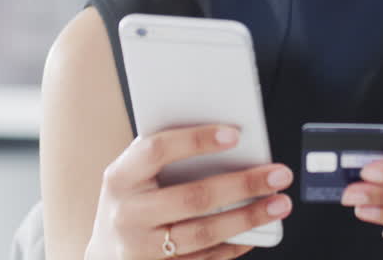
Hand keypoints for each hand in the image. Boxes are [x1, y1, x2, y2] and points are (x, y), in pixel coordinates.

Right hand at [86, 124, 293, 259]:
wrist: (103, 254)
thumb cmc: (131, 200)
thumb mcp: (134, 174)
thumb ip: (167, 158)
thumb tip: (230, 141)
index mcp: (120, 178)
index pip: (157, 151)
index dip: (196, 140)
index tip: (235, 134)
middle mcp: (128, 215)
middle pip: (192, 197)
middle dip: (242, 185)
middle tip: (279, 174)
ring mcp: (142, 249)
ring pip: (203, 234)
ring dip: (248, 218)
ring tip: (279, 204)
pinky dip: (234, 245)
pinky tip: (257, 231)